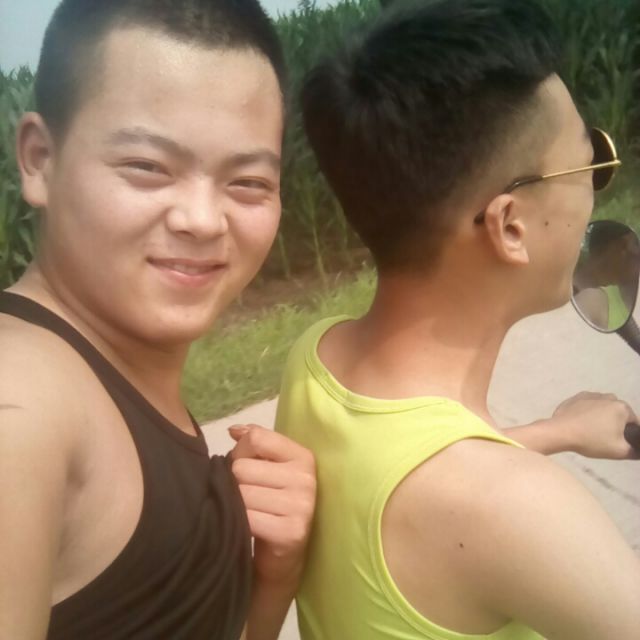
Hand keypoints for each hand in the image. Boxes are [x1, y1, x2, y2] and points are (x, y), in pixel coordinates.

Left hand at [229, 424, 316, 585]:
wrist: (282, 556)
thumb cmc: (272, 503)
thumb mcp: (268, 467)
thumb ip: (253, 442)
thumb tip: (234, 430)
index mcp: (303, 456)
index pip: (257, 438)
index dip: (240, 452)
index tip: (246, 467)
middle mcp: (306, 478)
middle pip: (242, 467)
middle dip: (235, 482)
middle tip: (247, 497)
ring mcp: (302, 505)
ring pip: (241, 493)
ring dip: (236, 504)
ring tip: (249, 512)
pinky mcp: (291, 532)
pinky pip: (246, 517)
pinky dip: (240, 523)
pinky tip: (250, 528)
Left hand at [551, 392, 637, 458]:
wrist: (560, 432)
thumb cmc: (592, 440)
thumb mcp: (619, 451)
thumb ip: (635, 451)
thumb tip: (638, 450)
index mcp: (622, 407)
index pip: (633, 422)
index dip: (629, 434)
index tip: (618, 442)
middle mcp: (608, 397)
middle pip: (618, 413)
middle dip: (615, 424)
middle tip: (604, 438)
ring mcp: (591, 395)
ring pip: (603, 408)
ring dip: (601, 417)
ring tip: (591, 431)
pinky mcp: (577, 397)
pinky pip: (588, 405)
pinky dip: (588, 412)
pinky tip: (581, 423)